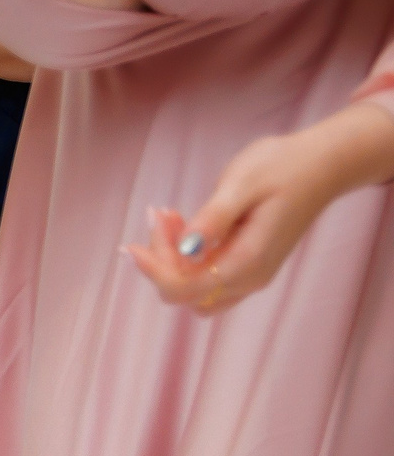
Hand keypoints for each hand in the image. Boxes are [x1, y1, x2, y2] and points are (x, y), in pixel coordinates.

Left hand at [125, 104, 393, 315]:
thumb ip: (214, 219)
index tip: (132, 245)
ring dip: (170, 259)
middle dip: (161, 259)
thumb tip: (185, 249)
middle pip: (184, 292)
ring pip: (192, 288)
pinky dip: (186, 255)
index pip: (185, 289)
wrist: (323, 164)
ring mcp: (249, 276)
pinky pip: (205, 275)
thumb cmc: (284, 166)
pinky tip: (183, 221)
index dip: (154, 271)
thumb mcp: (243, 184)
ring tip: (170, 216)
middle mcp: (249, 279)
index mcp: (248, 262)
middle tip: (160, 214)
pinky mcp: (246, 266)